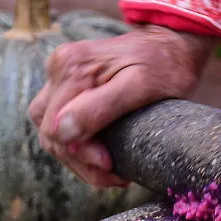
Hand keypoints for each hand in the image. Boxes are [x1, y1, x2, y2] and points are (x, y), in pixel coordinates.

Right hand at [29, 25, 215, 188]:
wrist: (170, 44)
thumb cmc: (163, 66)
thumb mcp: (140, 87)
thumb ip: (100, 107)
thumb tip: (62, 132)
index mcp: (72, 67)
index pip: (56, 129)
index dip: (81, 156)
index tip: (112, 166)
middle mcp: (58, 68)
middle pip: (50, 133)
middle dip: (81, 162)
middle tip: (115, 176)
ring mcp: (59, 75)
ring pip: (51, 131)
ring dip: (77, 158)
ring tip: (110, 171)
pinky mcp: (66, 83)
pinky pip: (59, 122)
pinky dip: (77, 144)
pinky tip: (102, 156)